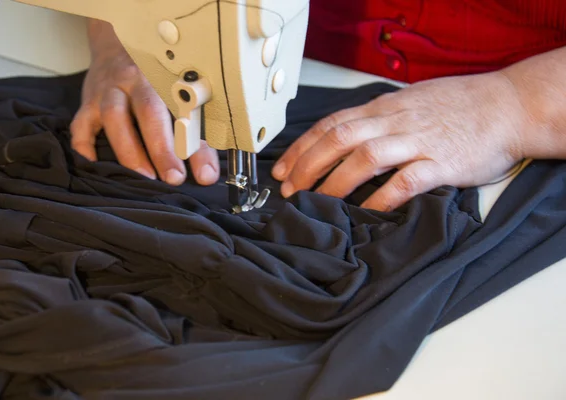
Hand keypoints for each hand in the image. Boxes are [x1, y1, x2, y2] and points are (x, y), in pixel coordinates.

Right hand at [71, 19, 218, 185]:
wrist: (118, 45)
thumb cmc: (156, 79)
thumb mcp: (181, 100)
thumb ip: (196, 137)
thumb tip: (207, 175)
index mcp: (167, 79)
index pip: (186, 115)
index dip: (196, 146)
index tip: (204, 174)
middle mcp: (137, 81)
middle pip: (150, 111)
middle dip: (162, 149)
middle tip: (173, 178)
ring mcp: (109, 89)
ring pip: (114, 115)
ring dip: (128, 149)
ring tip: (143, 177)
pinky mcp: (88, 101)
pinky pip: (80, 123)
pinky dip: (84, 145)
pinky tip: (95, 165)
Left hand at [272, 72, 527, 210]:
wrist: (507, 106)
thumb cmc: (457, 107)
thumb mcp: (408, 103)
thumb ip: (377, 120)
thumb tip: (344, 140)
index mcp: (383, 109)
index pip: (331, 124)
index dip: (301, 147)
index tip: (281, 169)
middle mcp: (393, 121)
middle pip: (339, 138)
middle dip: (308, 165)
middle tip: (289, 190)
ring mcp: (417, 140)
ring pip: (365, 157)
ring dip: (335, 182)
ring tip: (317, 203)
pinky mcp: (441, 162)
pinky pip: (405, 181)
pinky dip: (381, 198)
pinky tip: (365, 214)